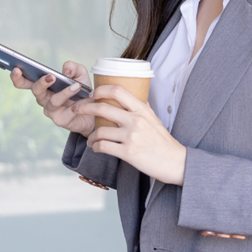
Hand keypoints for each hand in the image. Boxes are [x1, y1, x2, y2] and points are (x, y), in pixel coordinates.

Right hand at [10, 61, 94, 137]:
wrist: (94, 111)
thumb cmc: (82, 91)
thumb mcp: (80, 74)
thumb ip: (73, 67)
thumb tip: (66, 72)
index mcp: (44, 86)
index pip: (25, 81)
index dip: (18, 77)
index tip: (16, 69)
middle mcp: (44, 98)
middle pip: (36, 90)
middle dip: (41, 83)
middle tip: (51, 76)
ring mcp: (51, 111)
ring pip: (53, 101)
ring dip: (65, 93)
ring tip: (76, 86)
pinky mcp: (60, 121)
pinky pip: (66, 113)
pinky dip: (74, 107)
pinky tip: (80, 103)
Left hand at [72, 85, 186, 185]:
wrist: (175, 161)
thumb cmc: (162, 140)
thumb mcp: (154, 118)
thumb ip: (141, 107)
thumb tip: (130, 96)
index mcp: (141, 109)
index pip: (117, 90)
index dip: (101, 90)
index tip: (92, 94)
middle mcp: (136, 120)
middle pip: (102, 108)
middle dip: (85, 107)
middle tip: (77, 109)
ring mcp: (131, 136)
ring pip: (100, 130)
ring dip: (91, 135)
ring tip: (91, 139)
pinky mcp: (128, 153)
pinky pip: (104, 147)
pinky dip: (96, 147)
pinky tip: (97, 147)